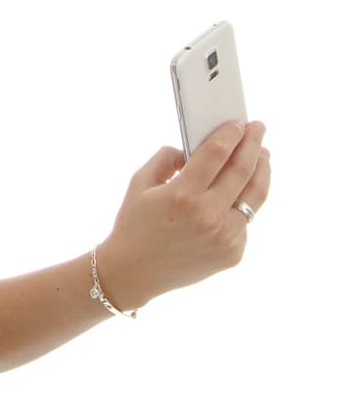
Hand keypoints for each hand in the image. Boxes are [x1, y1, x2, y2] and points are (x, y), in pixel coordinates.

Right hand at [96, 120, 272, 310]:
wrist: (133, 272)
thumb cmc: (133, 224)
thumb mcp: (140, 184)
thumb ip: (166, 159)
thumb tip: (192, 150)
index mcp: (182, 195)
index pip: (216, 154)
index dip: (230, 135)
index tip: (238, 123)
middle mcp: (208, 215)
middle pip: (242, 170)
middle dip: (253, 144)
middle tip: (258, 128)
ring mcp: (225, 237)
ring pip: (254, 196)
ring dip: (262, 171)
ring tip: (263, 155)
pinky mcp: (234, 253)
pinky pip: (244, 220)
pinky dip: (242, 202)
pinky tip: (239, 192)